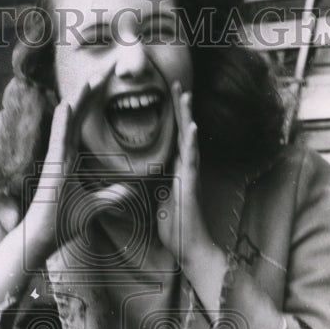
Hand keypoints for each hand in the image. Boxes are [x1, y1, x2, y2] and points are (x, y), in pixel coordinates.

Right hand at [23, 69, 135, 264]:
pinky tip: (69, 105)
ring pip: (67, 122)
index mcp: (69, 158)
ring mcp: (56, 159)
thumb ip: (111, 196)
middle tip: (104, 71)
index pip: (82, 122)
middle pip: (76, 116)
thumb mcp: (95, 207)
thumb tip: (131, 190)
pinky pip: (58, 140)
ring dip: (79, 100)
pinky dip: (63, 122)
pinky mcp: (52, 168)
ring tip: (92, 80)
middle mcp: (61, 154)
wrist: (43, 238)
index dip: (93, 102)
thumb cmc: (62, 224)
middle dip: (90, 92)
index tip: (105, 83)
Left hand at [156, 83, 212, 267]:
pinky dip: (191, 142)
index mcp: (176, 169)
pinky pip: (192, 159)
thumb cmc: (175, 228)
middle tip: (176, 80)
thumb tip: (137, 181)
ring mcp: (191, 174)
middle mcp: (186, 167)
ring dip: (187, 114)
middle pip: (182, 129)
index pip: (173, 136)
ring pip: (189, 137)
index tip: (166, 94)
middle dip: (179, 105)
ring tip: (185, 92)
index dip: (170, 116)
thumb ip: (151, 188)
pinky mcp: (192, 184)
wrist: (190, 247)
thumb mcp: (156, 203)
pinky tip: (192, 125)